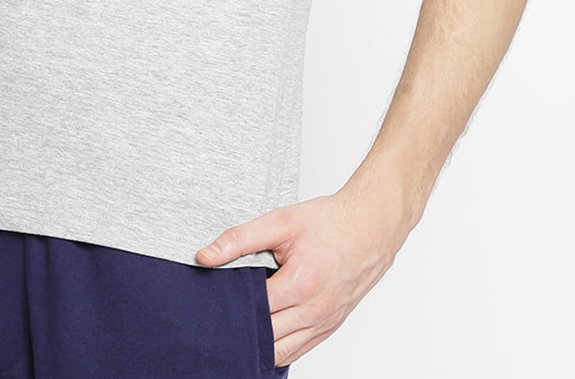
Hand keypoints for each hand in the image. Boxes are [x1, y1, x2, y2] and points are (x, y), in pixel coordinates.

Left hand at [196, 179, 410, 366]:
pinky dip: (278, 347)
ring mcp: (323, 323)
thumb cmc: (328, 222)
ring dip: (258, 344)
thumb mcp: (280, 222)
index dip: (228, 307)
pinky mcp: (330, 327)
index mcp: (299, 284)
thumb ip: (239, 240)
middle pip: (264, 337)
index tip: (213, 299)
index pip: (252, 311)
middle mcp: (314, 312)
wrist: (369, 227)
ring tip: (237, 327)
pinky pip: (298, 351)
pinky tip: (262, 336)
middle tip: (218, 316)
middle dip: (239, 328)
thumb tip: (204, 257)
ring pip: (280, 353)